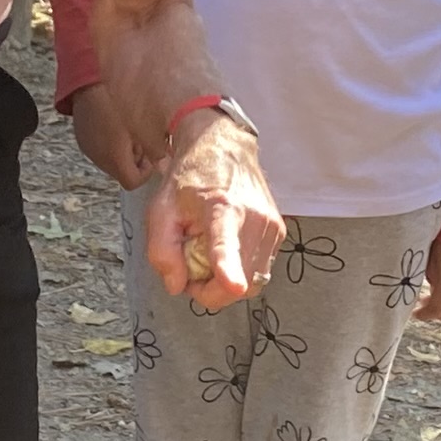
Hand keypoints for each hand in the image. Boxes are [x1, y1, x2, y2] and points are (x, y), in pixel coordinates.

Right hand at [67, 88, 152, 187]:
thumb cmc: (120, 101)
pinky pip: (102, 149)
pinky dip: (113, 143)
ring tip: (132, 129)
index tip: (154, 154)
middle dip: (138, 159)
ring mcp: (89, 149)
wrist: (89, 80)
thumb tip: (164, 156)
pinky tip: (117, 123)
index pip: (133, 183)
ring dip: (125, 151)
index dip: (147, 173)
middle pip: (122, 172)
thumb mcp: (145, 123)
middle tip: (146, 139)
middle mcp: (99, 159)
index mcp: (114, 159)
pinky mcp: (82, 138)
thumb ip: (157, 146)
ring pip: (112, 161)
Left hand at [144, 107, 282, 312]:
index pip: (227, 245)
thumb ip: (162, 251)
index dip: (229, 270)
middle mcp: (255, 218)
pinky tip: (225, 253)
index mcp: (222, 207)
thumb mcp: (161, 210)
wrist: (224, 148)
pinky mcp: (279, 232)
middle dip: (212, 292)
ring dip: (227, 285)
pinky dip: (241, 273)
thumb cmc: (191, 177)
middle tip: (191, 271)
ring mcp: (272, 226)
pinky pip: (260, 271)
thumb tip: (177, 286)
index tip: (233, 285)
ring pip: (253, 282)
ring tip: (207, 259)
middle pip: (241, 282)